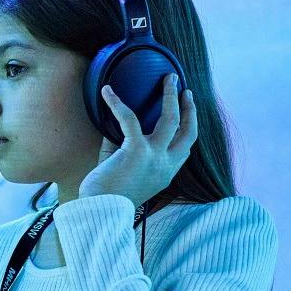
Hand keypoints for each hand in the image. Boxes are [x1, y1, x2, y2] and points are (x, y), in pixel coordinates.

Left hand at [79, 76, 198, 206]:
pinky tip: (106, 91)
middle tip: (185, 90)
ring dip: (171, 96)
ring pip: (172, 119)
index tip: (187, 114)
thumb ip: (124, 149)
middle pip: (188, 131)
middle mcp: (166, 165)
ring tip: (169, 79)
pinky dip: (117, 103)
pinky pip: (129, 119)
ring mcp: (154, 157)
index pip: (185, 150)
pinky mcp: (137, 150)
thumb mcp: (125, 172)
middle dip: (189, 108)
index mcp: (165, 173)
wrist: (100, 212)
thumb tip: (115, 123)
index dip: (189, 129)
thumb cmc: (107, 195)